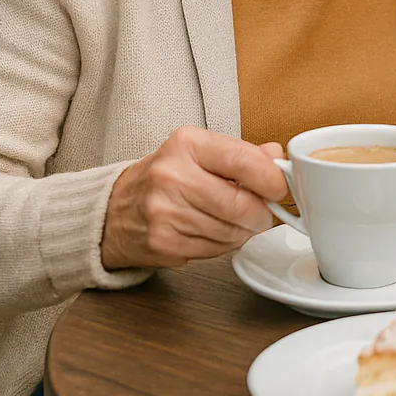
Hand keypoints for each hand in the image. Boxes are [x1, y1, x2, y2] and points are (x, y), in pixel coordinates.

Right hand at [101, 126, 287, 270]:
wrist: (114, 209)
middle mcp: (172, 176)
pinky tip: (213, 233)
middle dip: (262, 214)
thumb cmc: (165, 178)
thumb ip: (242, 154)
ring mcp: (164, 212)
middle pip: (240, 204)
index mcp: (187, 144)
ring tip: (235, 222)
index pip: (243, 160)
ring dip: (243, 231)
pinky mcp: (163, 243)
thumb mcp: (199, 153)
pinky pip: (215, 250)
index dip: (271, 178)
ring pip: (231, 231)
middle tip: (264, 213)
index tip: (280, 188)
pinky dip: (224, 245)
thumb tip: (278, 157)